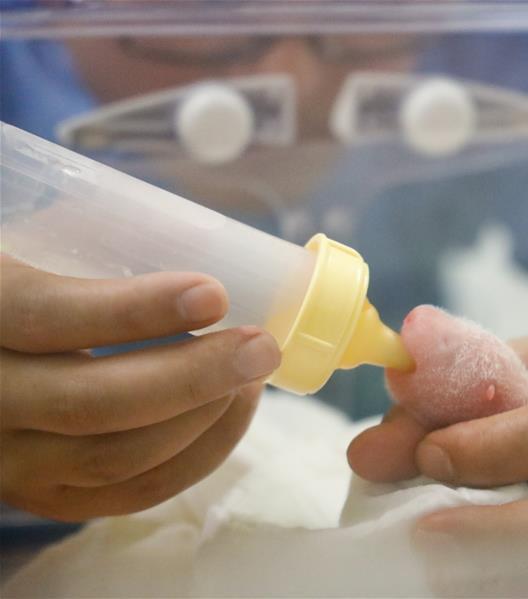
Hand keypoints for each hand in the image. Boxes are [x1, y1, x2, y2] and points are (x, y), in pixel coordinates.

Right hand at [0, 256, 280, 521]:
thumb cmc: (23, 288)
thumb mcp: (35, 248)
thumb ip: (83, 245)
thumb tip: (201, 238)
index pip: (45, 315)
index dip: (134, 309)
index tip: (214, 294)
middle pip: (91, 404)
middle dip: (195, 377)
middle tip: (261, 347)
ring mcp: (7, 459)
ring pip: (117, 458)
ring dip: (206, 418)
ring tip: (252, 373)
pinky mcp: (42, 496)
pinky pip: (130, 493)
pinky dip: (197, 454)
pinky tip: (230, 410)